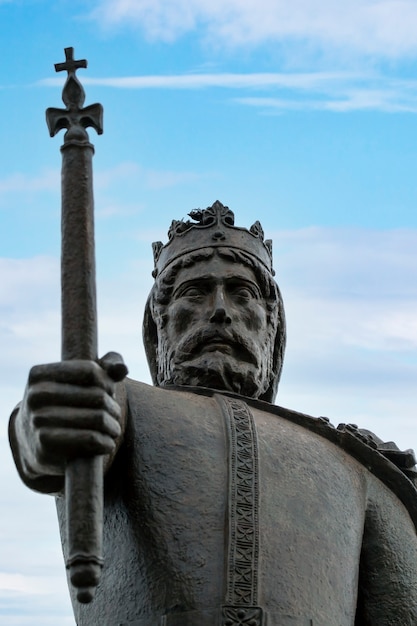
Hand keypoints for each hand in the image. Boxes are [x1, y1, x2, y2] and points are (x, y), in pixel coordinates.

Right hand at [15, 353, 125, 476]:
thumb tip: (122, 369)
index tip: (108, 392)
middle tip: (115, 414)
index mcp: (39, 374)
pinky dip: (106, 442)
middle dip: (113, 407)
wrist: (34, 442)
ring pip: (98, 419)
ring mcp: (37, 420)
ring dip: (113, 426)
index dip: (106, 382)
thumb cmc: (64, 404)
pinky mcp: (46, 445)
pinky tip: (107, 443)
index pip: (90, 370)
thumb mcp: (77, 381)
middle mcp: (35, 395)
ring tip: (114, 429)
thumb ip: (105, 367)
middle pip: (98, 396)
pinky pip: (91, 439)